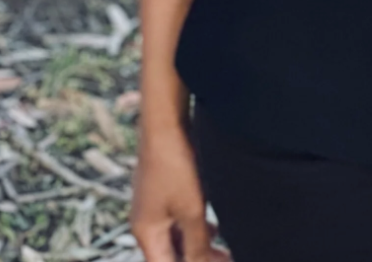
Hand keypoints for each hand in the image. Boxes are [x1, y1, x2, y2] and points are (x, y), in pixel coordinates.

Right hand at [130, 121, 230, 261]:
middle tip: (226, 259)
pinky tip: (213, 228)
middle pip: (170, 256)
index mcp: (146, 233)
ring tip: (222, 251)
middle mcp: (145, 224)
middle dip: (196, 260)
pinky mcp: (162, 193)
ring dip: (197, 246)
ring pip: (175, 239)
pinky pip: (177, 222)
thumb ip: (197, 243)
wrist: (165, 124)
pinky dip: (194, 230)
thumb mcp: (191, 209)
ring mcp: (153, 208)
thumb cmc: (175, 165)